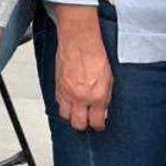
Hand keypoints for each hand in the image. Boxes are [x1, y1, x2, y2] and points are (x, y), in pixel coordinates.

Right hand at [54, 4, 112, 130]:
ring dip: (71, 115)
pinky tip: (69, 98)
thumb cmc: (96, 54)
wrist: (79, 40)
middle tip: (87, 120)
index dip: (99, 125)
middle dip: (83, 124)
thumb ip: (104, 97)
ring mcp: (67, 92)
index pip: (96, 122)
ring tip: (76, 111)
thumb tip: (102, 109)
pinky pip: (58, 101)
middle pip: (78, 124)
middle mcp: (81, 97)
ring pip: (65, 115)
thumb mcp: (108, 79)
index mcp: (98, 97)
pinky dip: (63, 103)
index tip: (99, 123)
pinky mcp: (58, 84)